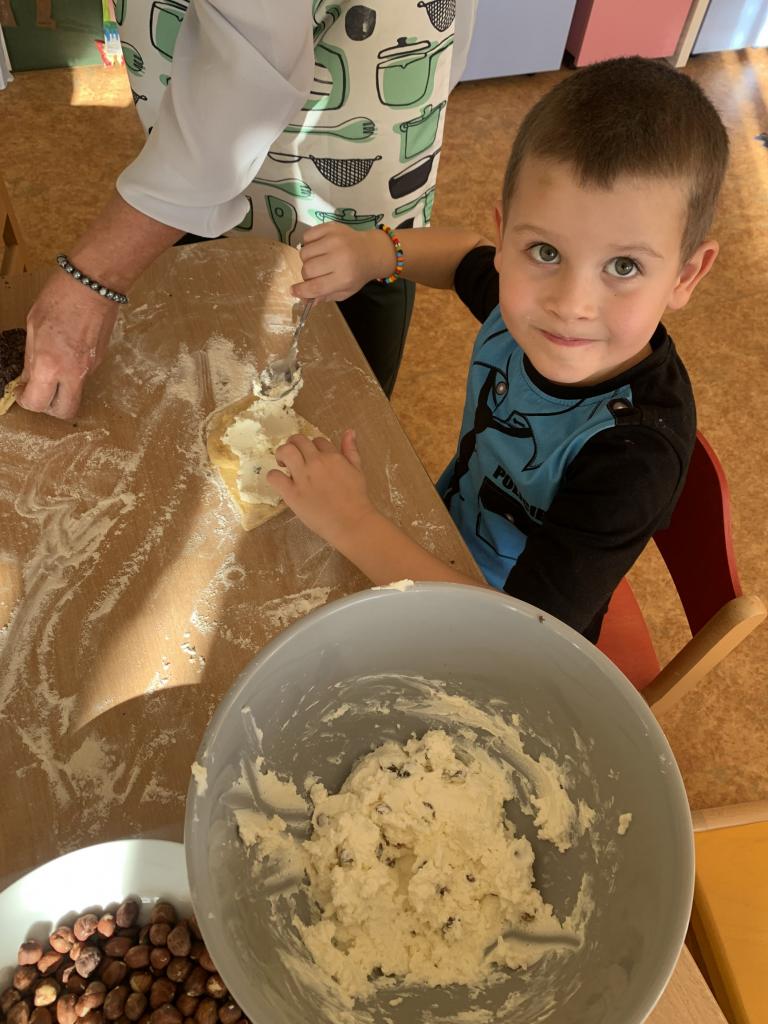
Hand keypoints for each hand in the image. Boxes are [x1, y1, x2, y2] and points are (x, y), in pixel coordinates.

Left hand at [18, 271, 118, 418]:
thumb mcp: (33, 325)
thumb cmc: (60, 297)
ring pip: (75, 393)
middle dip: (50, 408)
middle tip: (40, 392)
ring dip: (61, 389)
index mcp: (49, 364)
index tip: (21, 392)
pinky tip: (67, 351)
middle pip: (64, 411)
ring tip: (52, 366)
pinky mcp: (99, 361)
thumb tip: (28, 377)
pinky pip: (83, 376)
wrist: (94, 284)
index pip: (37, 402)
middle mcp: (72, 372)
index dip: (26, 401)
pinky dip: (72, 372)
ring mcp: (89, 369)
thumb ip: (31, 357)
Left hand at [267, 429, 378, 548]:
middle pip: (298, 440)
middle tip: (293, 457)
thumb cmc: (356, 499)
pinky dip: (274, 476)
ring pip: (285, 452)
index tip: (312, 457)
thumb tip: (349, 431)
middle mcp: (316, 463)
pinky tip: (280, 482)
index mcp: (332, 457)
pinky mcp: (292, 493)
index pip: (317, 440)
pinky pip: (274, 476)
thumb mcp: (357, 470)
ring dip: (281, 454)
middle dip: (294, 445)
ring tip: (283, 463)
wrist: (351, 522)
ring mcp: (303, 477)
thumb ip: (351, 450)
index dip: (313, 447)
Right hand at [291, 224, 393, 302]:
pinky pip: (306, 236)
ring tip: (319, 259)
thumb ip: (325, 296)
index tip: (293, 290)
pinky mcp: (331, 227)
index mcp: (344, 278)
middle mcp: (339, 258)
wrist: (371, 251)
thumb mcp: (345, 291)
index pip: (315, 286)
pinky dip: (308, 243)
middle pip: (307, 269)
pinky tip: (319, 247)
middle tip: (316, 273)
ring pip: (304, 252)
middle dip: (307, 275)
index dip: (301, 290)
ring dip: (307, 259)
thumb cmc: (356, 274)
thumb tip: (304, 298)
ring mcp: (334, 240)